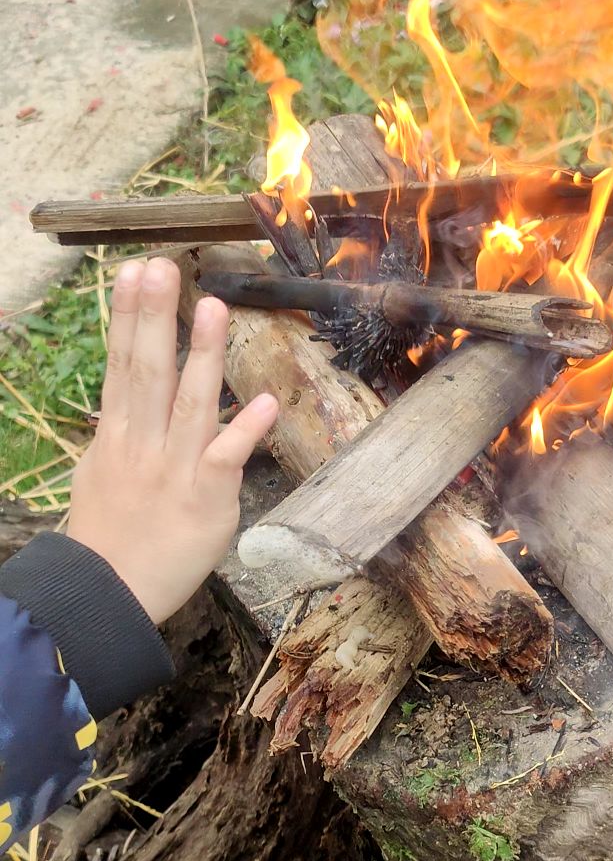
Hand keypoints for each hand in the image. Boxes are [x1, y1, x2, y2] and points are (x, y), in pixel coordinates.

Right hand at [68, 256, 277, 624]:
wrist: (108, 594)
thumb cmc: (107, 537)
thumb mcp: (99, 475)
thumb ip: (120, 436)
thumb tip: (124, 407)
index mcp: (118, 435)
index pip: (121, 364)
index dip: (129, 316)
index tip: (133, 272)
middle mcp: (144, 444)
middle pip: (148, 371)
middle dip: (155, 315)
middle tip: (161, 265)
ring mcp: (175, 470)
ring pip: (191, 403)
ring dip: (203, 354)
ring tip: (213, 306)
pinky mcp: (206, 500)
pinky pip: (228, 459)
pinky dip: (247, 430)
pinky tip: (264, 401)